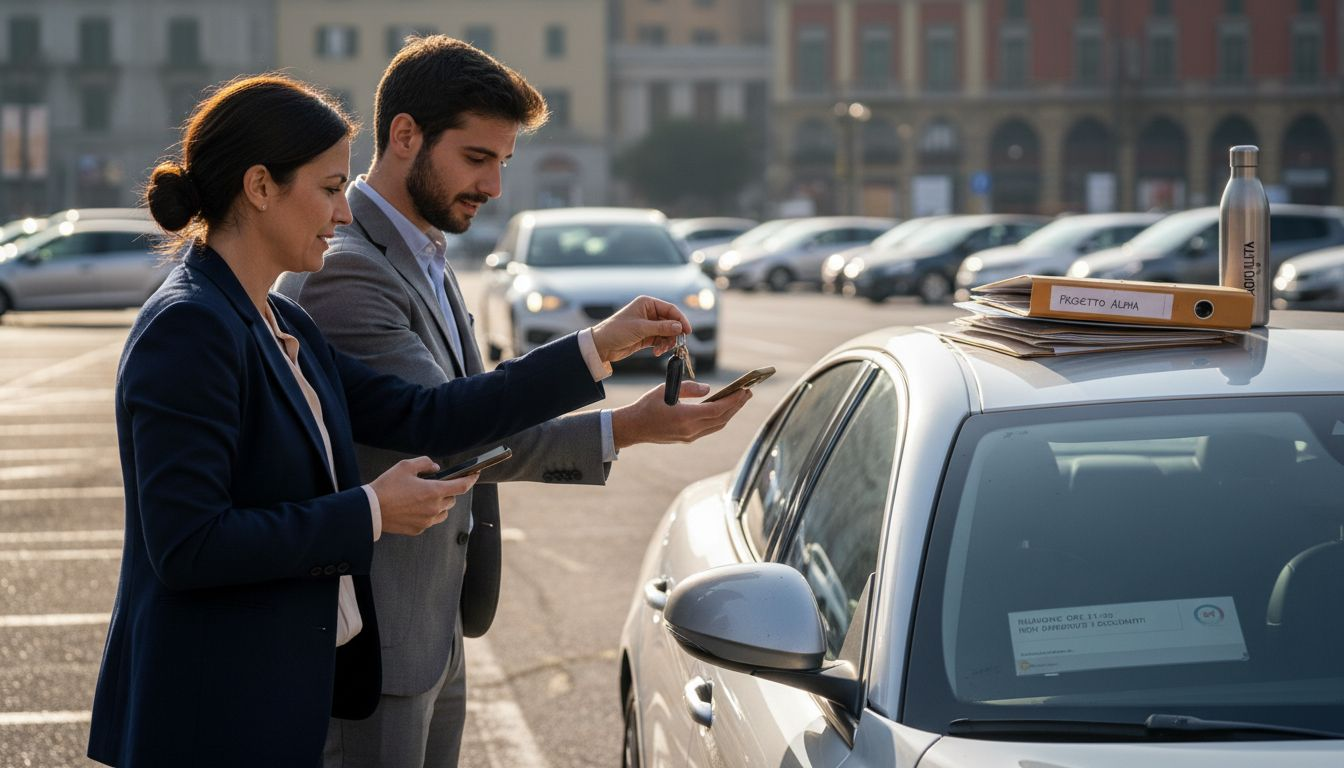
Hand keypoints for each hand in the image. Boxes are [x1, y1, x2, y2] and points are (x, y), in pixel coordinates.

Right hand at [369, 457, 479, 535]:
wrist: (370, 510)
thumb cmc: (387, 486)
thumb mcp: (405, 466)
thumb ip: (425, 463)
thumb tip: (436, 467)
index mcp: (434, 491)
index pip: (462, 486)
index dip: (471, 479)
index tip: (475, 475)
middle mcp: (434, 508)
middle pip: (452, 499)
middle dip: (447, 491)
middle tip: (433, 485)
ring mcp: (427, 521)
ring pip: (443, 512)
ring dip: (440, 504)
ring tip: (424, 498)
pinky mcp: (419, 530)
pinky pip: (431, 521)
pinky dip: (428, 514)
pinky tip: (415, 508)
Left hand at [590, 296, 689, 363]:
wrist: (601, 346)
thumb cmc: (617, 331)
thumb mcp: (640, 328)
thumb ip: (662, 328)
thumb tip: (679, 327)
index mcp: (647, 303)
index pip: (670, 309)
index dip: (680, 319)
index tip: (687, 331)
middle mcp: (649, 312)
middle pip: (671, 322)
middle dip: (674, 333)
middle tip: (676, 344)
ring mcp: (648, 325)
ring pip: (667, 333)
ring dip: (667, 342)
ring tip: (660, 350)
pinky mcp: (646, 337)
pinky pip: (660, 340)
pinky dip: (661, 346)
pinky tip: (656, 352)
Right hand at [611, 380, 751, 448]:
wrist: (633, 427)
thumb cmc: (647, 406)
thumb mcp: (666, 389)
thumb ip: (689, 388)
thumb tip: (709, 390)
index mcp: (685, 417)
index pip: (717, 409)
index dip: (733, 400)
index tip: (744, 391)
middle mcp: (690, 430)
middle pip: (721, 419)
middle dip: (737, 405)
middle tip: (748, 393)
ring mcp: (689, 436)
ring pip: (717, 425)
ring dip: (730, 413)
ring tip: (740, 400)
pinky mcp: (687, 438)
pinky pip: (710, 428)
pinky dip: (720, 418)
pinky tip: (723, 409)